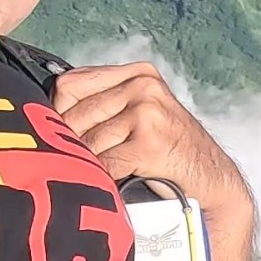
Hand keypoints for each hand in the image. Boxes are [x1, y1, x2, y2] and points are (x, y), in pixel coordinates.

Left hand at [52, 62, 250, 217]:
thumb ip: (106, 105)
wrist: (212, 180)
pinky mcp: (149, 143)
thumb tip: (47, 114)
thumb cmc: (170, 152)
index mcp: (137, 73)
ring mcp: (147, 112)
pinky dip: (100, 180)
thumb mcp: (142, 114)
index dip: (55, 114)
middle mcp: (142, 86)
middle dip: (67, 145)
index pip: (70, 84)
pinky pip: (104, 164)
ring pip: (87, 142)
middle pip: (75, 115)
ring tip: (86, 177)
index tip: (56, 137)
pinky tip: (106, 187)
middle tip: (64, 165)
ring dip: (84, 166)